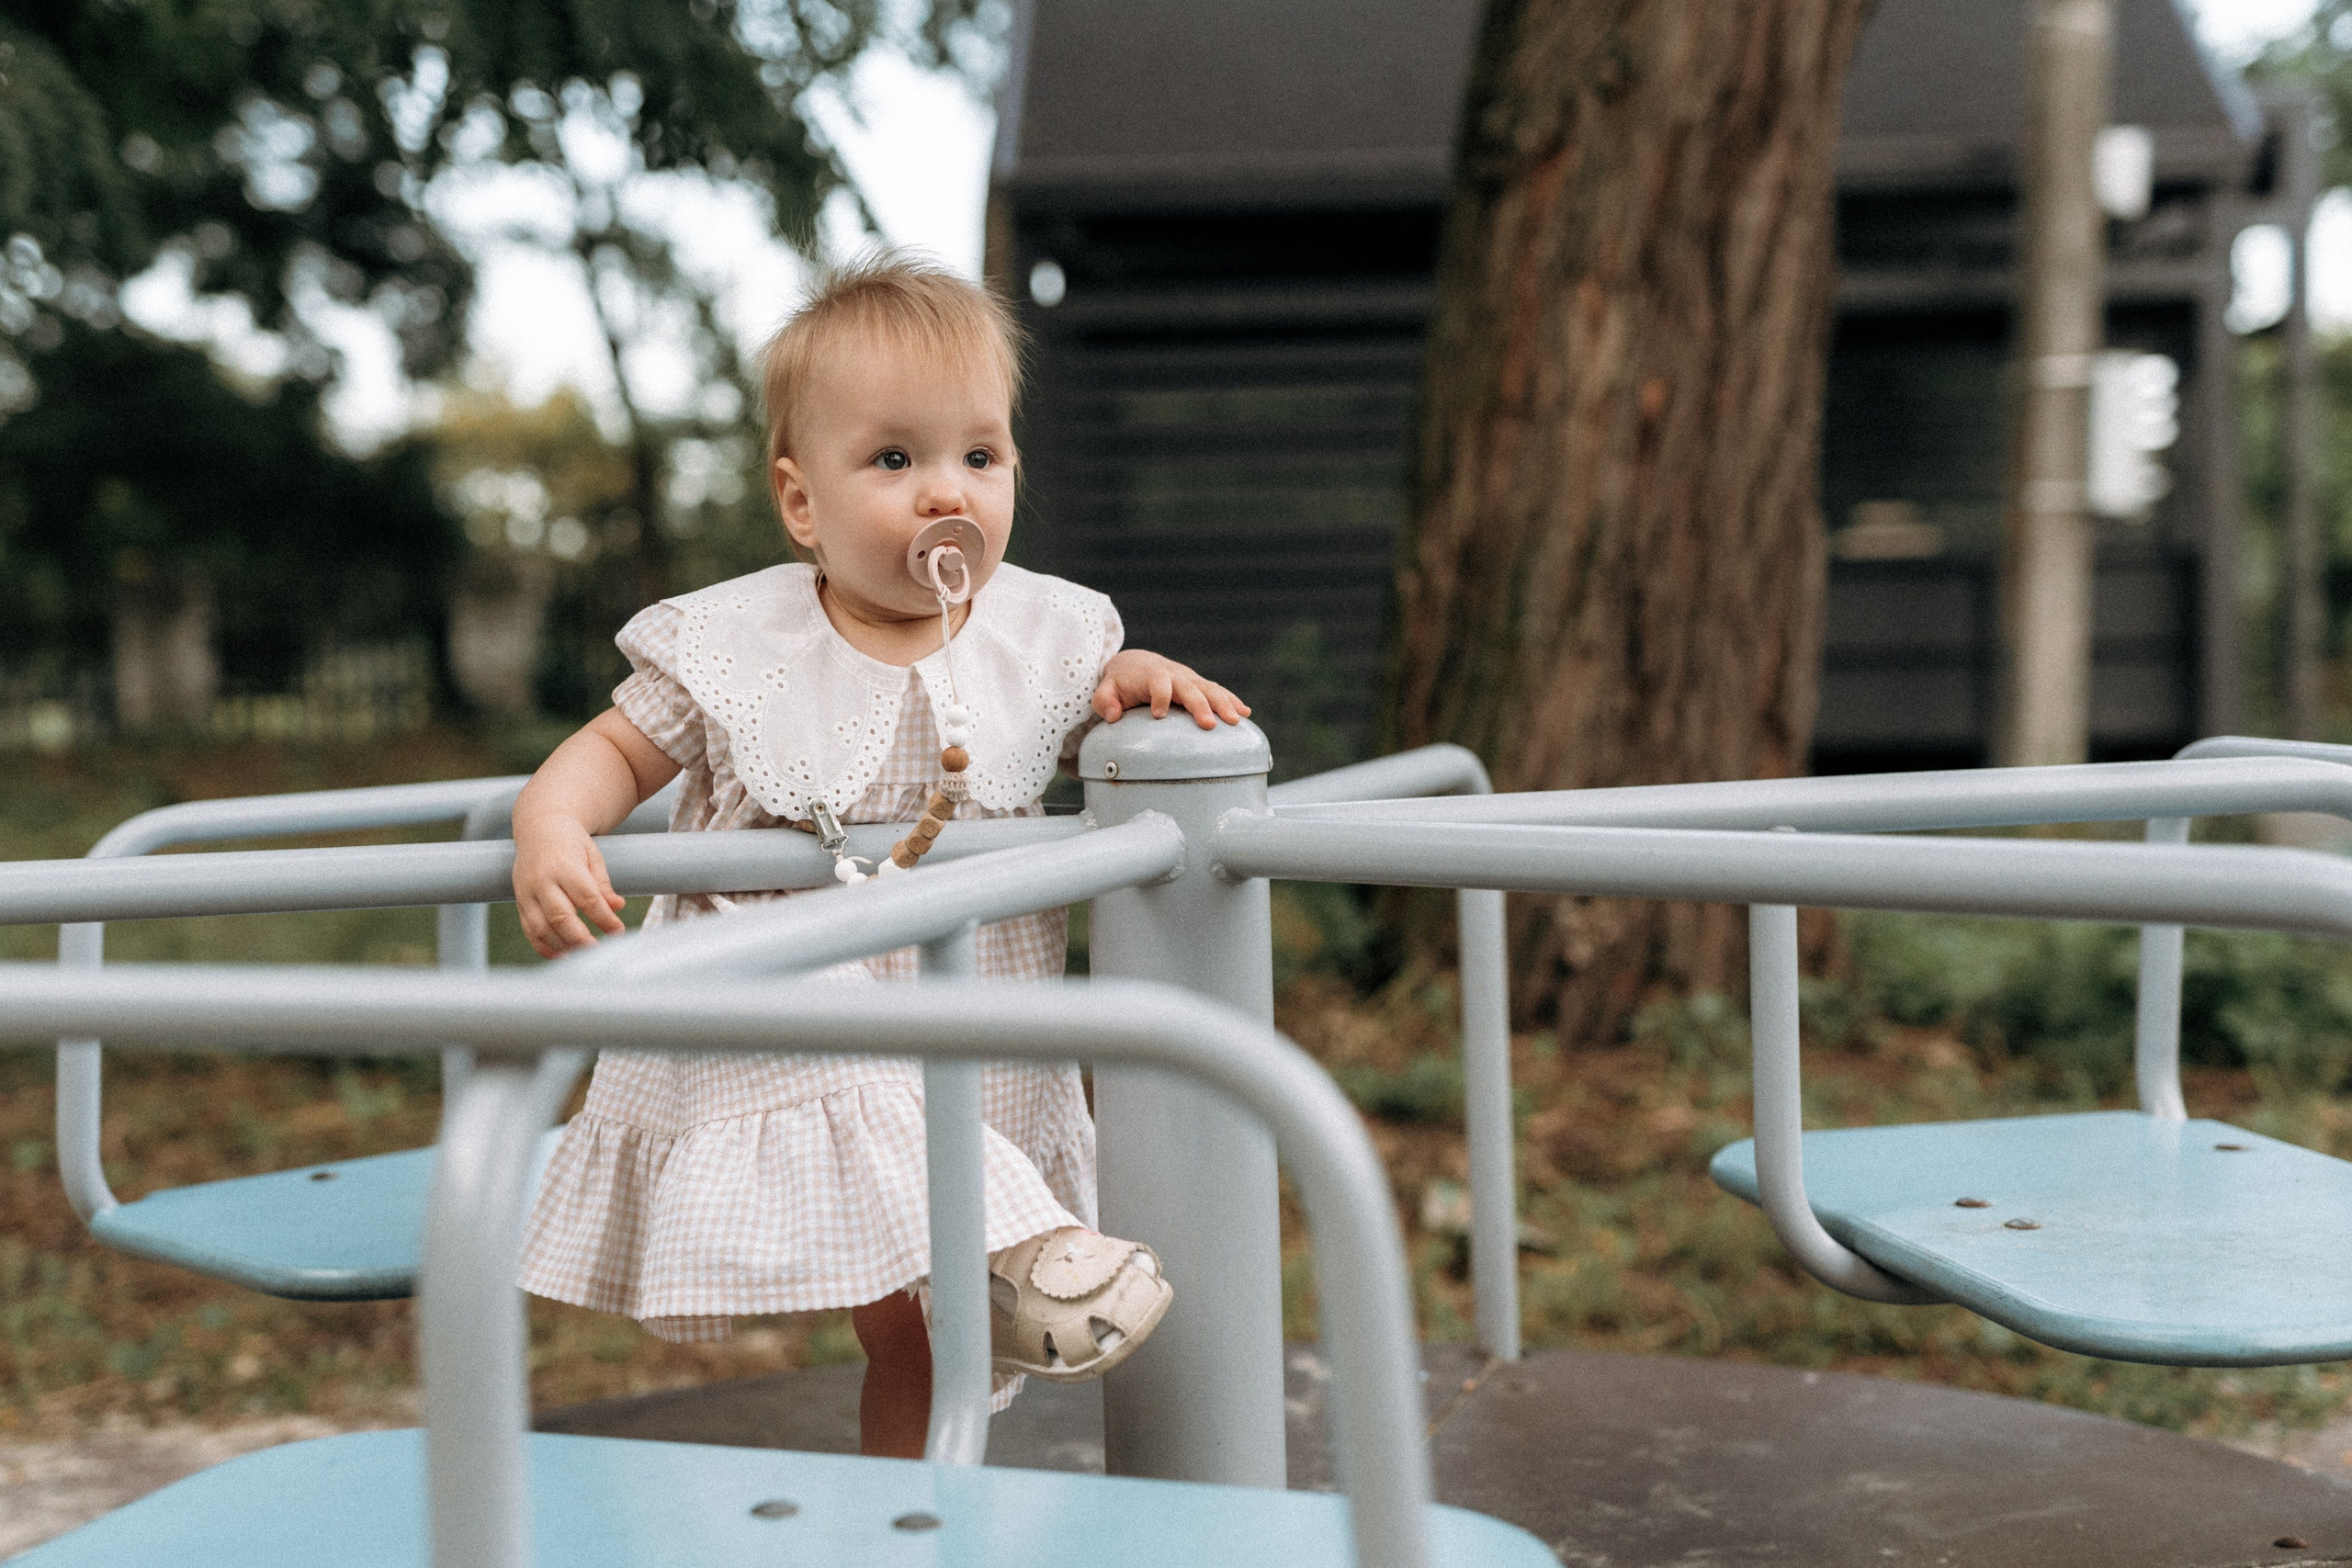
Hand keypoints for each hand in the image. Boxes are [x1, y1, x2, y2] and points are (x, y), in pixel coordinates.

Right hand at [511, 812, 626, 957]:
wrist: (539, 828)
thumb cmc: (572, 843)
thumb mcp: (593, 857)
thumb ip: (603, 885)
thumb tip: (617, 907)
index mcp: (565, 866)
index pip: (586, 897)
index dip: (603, 918)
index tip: (618, 931)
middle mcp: (542, 880)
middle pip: (560, 916)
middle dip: (581, 938)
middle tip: (599, 951)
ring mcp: (527, 892)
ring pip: (541, 927)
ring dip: (563, 946)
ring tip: (583, 956)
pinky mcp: (519, 902)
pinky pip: (529, 930)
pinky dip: (543, 947)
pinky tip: (562, 956)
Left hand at [1092, 649, 1251, 728]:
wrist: (1135, 663)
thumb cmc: (1120, 682)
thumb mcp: (1104, 690)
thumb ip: (1104, 701)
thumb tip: (1113, 716)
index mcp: (1151, 675)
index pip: (1158, 682)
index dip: (1159, 696)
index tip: (1158, 715)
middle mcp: (1174, 674)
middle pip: (1190, 687)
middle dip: (1200, 705)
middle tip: (1209, 725)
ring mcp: (1189, 679)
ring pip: (1209, 688)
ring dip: (1224, 703)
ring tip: (1237, 720)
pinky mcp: (1199, 684)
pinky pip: (1218, 691)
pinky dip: (1232, 700)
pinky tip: (1246, 713)